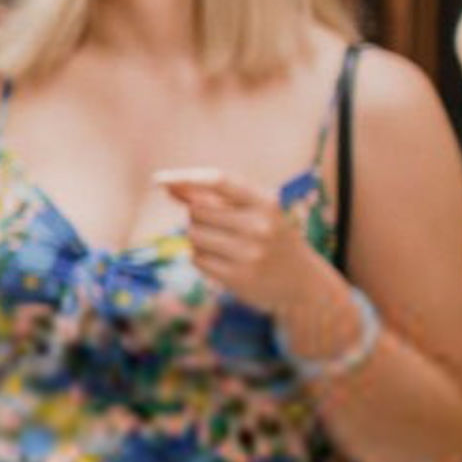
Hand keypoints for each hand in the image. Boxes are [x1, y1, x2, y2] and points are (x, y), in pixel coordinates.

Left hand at [154, 168, 330, 322]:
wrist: (303, 284)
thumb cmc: (271, 238)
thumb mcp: (255, 211)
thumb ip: (214, 197)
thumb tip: (167, 185)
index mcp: (266, 202)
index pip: (218, 180)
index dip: (185, 177)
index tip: (158, 179)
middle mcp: (259, 226)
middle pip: (196, 210)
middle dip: (197, 215)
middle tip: (218, 226)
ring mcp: (249, 254)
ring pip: (192, 234)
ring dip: (197, 237)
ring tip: (223, 244)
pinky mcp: (237, 278)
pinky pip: (196, 258)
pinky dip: (201, 257)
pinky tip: (223, 261)